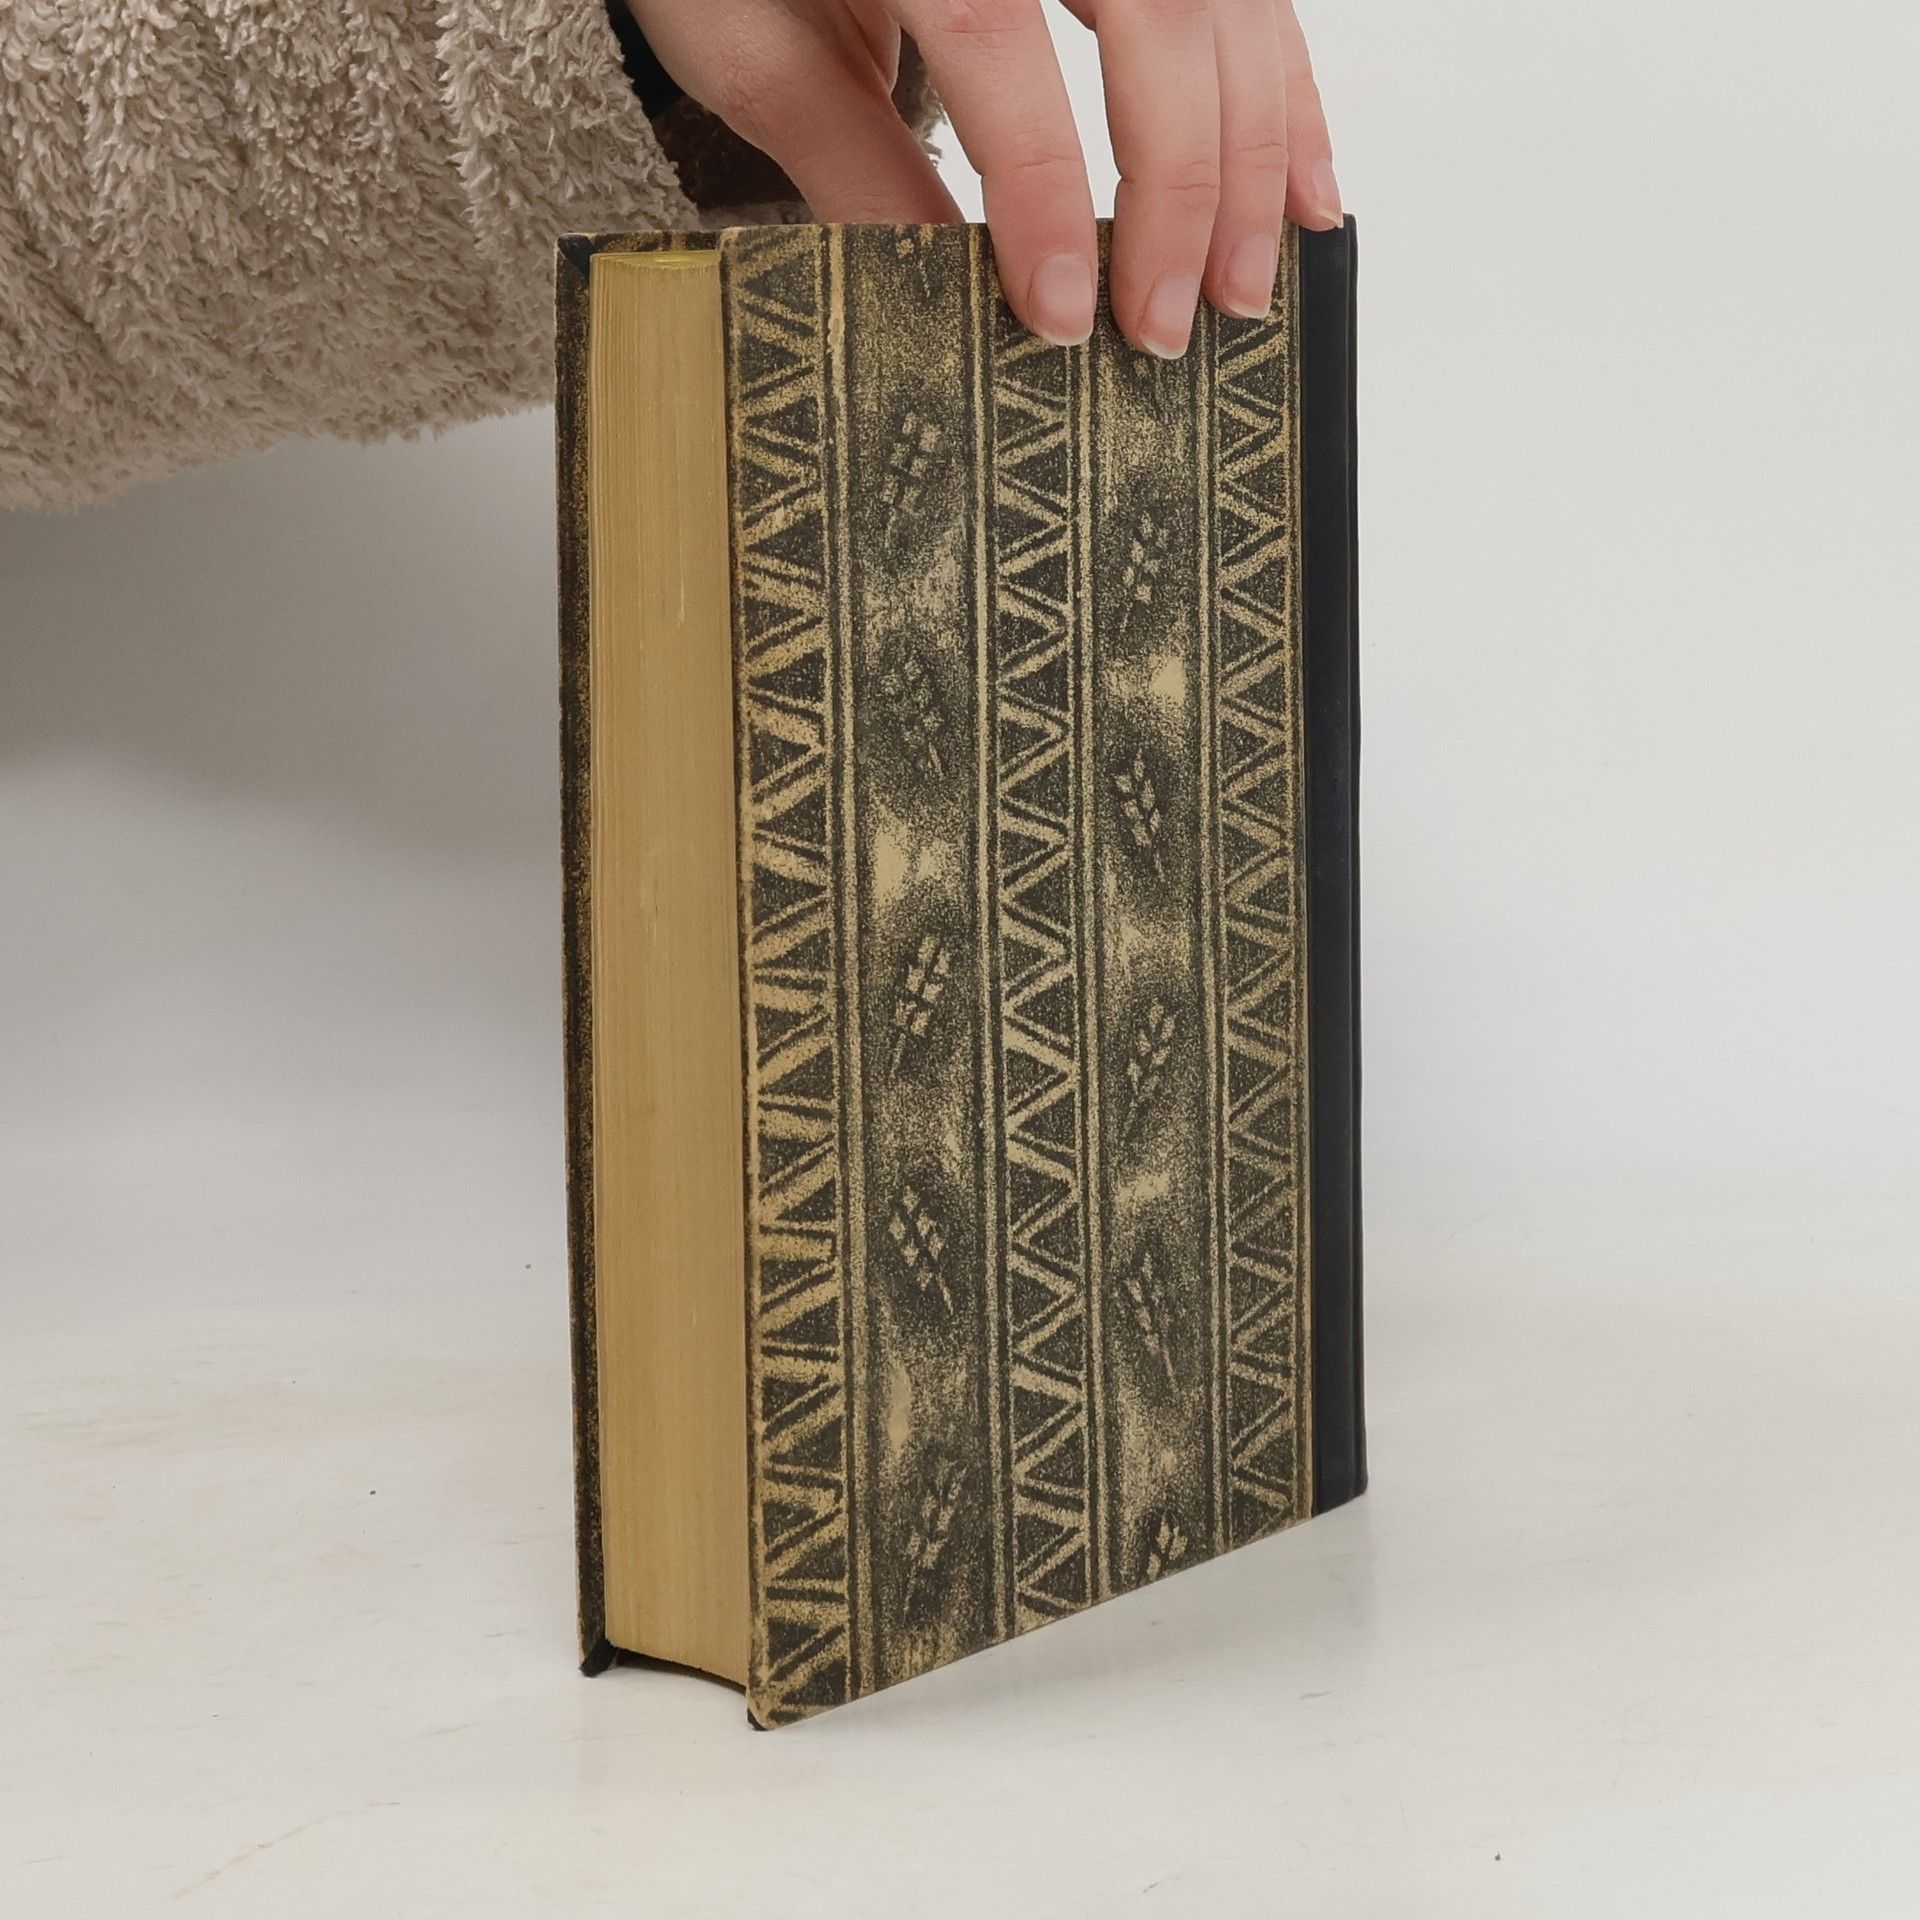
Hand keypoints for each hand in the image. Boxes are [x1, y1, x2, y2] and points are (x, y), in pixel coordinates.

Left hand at [623, 0, 1339, 357]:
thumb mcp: (748, 37)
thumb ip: (845, 153)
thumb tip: (938, 293)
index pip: (994, 35)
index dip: (1041, 188)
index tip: (1059, 315)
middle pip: (1154, 13)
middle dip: (1181, 187)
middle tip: (1161, 328)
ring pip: (1226, 3)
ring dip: (1256, 154)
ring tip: (1244, 288)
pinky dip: (1287, 92)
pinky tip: (1307, 187)